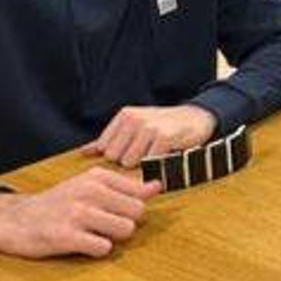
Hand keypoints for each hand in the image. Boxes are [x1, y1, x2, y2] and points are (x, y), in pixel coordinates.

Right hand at [0, 167, 160, 257]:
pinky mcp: (66, 236)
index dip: (135, 207)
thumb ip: (125, 188)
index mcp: (97, 176)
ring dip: (114, 238)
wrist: (13, 219)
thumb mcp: (89, 186)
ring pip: (125, 230)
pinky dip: (97, 250)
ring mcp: (77, 213)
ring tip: (94, 234)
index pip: (140, 193)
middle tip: (104, 225)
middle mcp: (89, 191)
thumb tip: (158, 186)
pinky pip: (104, 248)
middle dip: (127, 223)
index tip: (120, 211)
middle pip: (138, 213)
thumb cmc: (58, 204)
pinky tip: (82, 244)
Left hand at [82, 104, 216, 167]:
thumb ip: (109, 140)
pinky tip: (166, 155)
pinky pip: (149, 162)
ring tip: (156, 154)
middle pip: (116, 158)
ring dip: (144, 165)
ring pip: (130, 162)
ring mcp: (148, 127)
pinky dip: (157, 165)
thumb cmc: (163, 126)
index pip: (106, 149)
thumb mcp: (134, 127)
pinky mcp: (164, 137)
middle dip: (130, 162)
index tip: (135, 152)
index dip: (119, 157)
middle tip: (147, 154)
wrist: (197, 118)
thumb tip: (83, 153)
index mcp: (124, 116)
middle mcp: (134, 118)